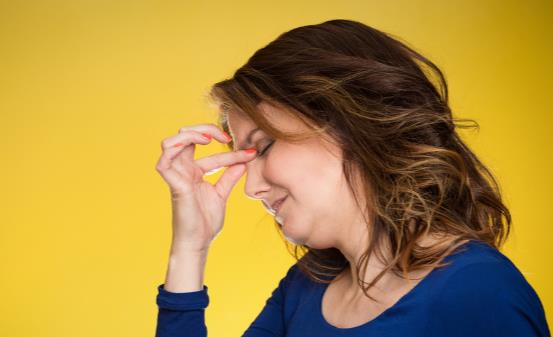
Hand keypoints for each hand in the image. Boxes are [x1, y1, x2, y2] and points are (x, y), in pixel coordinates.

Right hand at [155, 123, 256, 252]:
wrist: (199, 242)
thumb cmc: (206, 222)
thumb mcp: (222, 193)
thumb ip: (230, 176)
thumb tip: (244, 161)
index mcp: (193, 172)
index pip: (210, 152)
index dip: (230, 150)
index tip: (251, 152)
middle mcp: (183, 171)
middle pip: (185, 137)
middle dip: (205, 129)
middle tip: (225, 137)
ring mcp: (176, 176)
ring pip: (170, 143)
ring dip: (190, 134)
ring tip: (210, 138)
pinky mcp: (173, 184)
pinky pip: (164, 161)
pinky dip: (177, 147)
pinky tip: (199, 144)